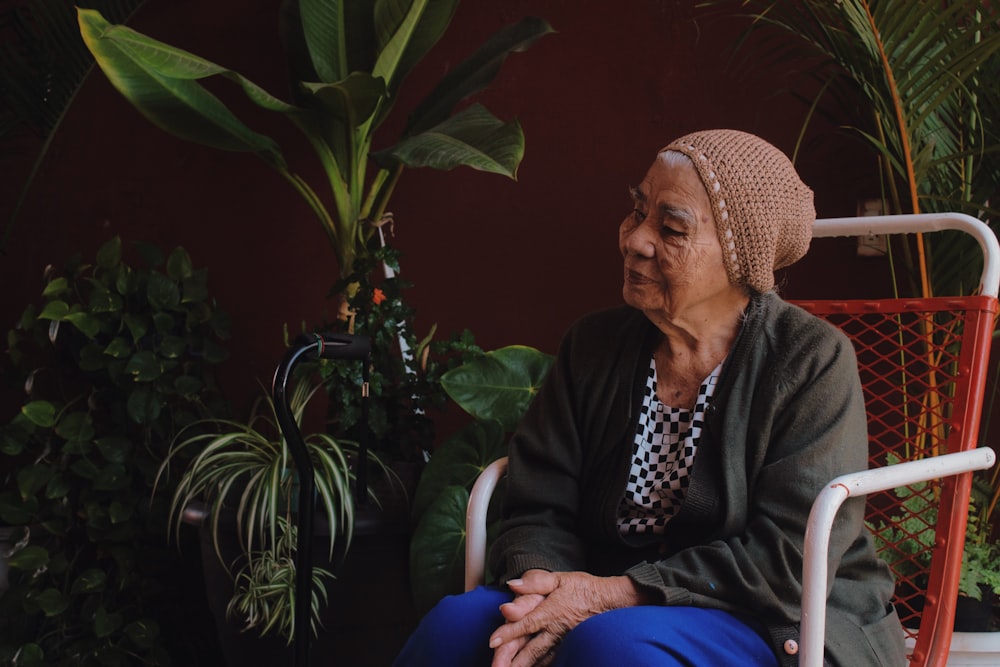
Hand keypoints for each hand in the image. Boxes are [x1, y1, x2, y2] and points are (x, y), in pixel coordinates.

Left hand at [489, 570, 647, 666]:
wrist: (610, 600)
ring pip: (540, 658)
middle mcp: (555, 630)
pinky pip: (552, 659)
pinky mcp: (569, 646)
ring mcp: (563, 641)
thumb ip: (535, 582)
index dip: (508, 633)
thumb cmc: (584, 587)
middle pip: (530, 649)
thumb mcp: (559, 578)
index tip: (492, 642)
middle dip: (512, 661)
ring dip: (525, 666)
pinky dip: (541, 665)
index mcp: (550, 612)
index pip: (525, 625)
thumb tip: (513, 584)